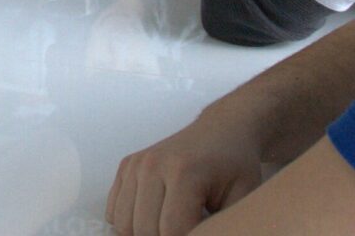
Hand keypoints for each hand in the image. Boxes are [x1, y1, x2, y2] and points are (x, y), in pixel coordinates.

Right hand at [106, 116, 263, 235]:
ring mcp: (136, 164)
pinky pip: (113, 209)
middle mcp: (153, 165)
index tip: (199, 235)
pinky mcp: (127, 165)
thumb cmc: (236, 166)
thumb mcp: (241, 199)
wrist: (222, 129)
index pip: (171, 230)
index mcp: (183, 172)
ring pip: (124, 223)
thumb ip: (220, 227)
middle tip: (186, 231)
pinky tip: (153, 218)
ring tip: (170, 228)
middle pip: (144, 229)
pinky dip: (129, 222)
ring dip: (144, 233)